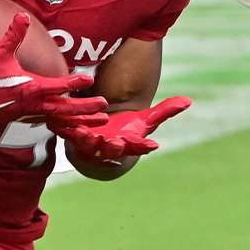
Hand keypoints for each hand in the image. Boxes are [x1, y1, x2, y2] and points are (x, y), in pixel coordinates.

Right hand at [0, 14, 107, 123]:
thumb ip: (13, 34)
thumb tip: (21, 15)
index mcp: (29, 88)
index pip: (56, 86)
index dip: (73, 82)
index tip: (89, 79)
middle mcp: (34, 103)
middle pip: (65, 109)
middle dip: (86, 108)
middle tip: (105, 105)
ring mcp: (32, 113)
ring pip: (62, 119)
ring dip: (82, 119)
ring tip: (101, 120)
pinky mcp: (30, 117)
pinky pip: (54, 123)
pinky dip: (69, 125)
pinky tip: (81, 125)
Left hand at [51, 96, 190, 162]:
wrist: (98, 143)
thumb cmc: (124, 131)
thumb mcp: (145, 121)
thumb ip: (164, 111)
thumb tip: (188, 100)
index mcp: (127, 144)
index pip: (138, 146)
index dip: (144, 147)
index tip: (153, 146)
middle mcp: (109, 148)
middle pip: (112, 149)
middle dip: (113, 148)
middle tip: (115, 144)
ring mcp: (89, 145)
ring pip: (88, 144)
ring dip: (86, 140)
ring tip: (85, 135)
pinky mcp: (72, 139)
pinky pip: (68, 135)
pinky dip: (64, 131)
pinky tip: (61, 124)